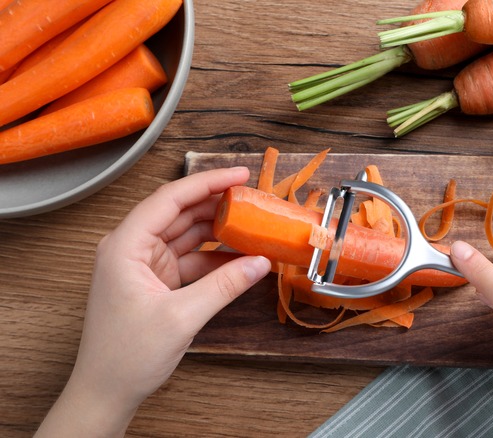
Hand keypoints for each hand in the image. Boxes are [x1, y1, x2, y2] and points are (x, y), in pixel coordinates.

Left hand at [36, 167, 270, 436]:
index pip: (170, 200)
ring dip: (219, 232)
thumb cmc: (125, 355)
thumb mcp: (181, 317)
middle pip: (180, 213)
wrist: (106, 391)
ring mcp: (145, 264)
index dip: (207, 183)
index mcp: (125, 246)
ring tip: (253, 225)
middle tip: (253, 200)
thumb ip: (224, 286)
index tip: (239, 176)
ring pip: (188, 235)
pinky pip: (191, 259)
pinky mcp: (157, 281)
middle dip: (217, 205)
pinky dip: (215, 258)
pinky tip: (240, 258)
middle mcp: (132, 248)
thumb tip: (259, 262)